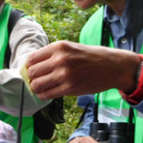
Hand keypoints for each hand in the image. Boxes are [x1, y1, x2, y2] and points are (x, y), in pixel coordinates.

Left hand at [25, 41, 141, 99]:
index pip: (31, 58)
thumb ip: (52, 55)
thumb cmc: (91, 57)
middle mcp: (61, 60)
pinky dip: (43, 95)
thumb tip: (31, 65)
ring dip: (36, 88)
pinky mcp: (70, 88)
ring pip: (37, 84)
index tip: (31, 70)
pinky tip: (46, 93)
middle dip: (32, 78)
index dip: (29, 66)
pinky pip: (47, 94)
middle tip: (36, 80)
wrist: (113, 67)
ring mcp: (65, 75)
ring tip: (40, 87)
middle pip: (32, 72)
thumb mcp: (71, 48)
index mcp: (59, 47)